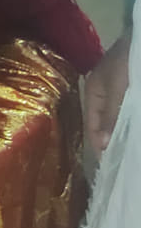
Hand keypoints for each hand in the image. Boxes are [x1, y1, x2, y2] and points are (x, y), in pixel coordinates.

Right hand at [85, 29, 131, 157]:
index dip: (99, 143)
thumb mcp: (119, 89)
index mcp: (93, 90)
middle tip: (120, 161)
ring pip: (119, 117)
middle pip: (105, 122)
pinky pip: (130, 111)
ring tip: (129, 150)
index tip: (109, 165)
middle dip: (112, 139)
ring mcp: (120, 91)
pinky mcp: (132, 90)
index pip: (92, 124)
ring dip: (123, 132)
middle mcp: (104, 92)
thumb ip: (112, 116)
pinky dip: (131, 122)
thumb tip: (103, 145)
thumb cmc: (129, 61)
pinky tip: (135, 132)